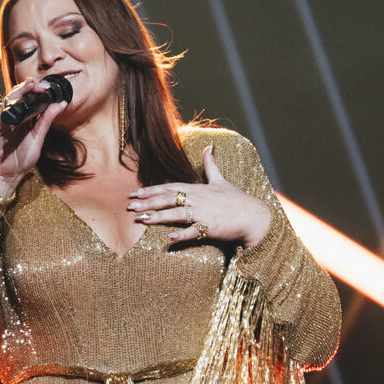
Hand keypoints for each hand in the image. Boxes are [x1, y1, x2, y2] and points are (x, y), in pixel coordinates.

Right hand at [0, 77, 67, 199]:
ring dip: (17, 95)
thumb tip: (60, 104)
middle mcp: (13, 117)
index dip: (36, 90)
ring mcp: (1, 121)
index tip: (46, 86)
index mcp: (26, 118)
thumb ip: (46, 121)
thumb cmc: (21, 159)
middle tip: (36, 84)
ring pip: (7, 102)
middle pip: (18, 96)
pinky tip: (12, 114)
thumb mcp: (38, 138)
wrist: (6, 175)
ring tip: (27, 90)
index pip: (30, 98)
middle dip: (26, 88)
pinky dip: (4, 115)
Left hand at [128, 147, 272, 247]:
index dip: (151, 190)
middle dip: (148, 202)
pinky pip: (194, 231)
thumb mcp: (221, 180)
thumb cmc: (236, 199)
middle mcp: (197, 198)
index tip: (134, 194)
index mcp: (197, 188)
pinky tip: (169, 237)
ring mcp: (203, 212)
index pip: (169, 187)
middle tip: (130, 207)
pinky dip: (182, 234)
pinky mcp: (211, 226)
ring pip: (176, 213)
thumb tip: (208, 146)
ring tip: (142, 220)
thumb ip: (211, 165)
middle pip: (168, 198)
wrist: (253, 215)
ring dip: (158, 216)